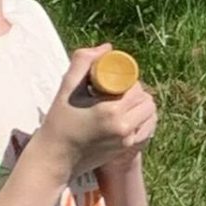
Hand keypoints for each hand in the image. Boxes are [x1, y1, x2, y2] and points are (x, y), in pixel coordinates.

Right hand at [39, 50, 156, 181]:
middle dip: (134, 91)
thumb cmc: (59, 121)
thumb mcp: (67, 88)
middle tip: (116, 91)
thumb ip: (84, 62)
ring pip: (150, 114)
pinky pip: (147, 128)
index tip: (113, 81)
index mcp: (111, 111)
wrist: (56, 157)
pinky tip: (128, 116)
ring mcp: (128, 141)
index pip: (135, 86)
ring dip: (140, 105)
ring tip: (122, 103)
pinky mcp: (128, 149)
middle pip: (145, 99)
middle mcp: (124, 127)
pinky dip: (142, 119)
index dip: (126, 80)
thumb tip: (107, 48)